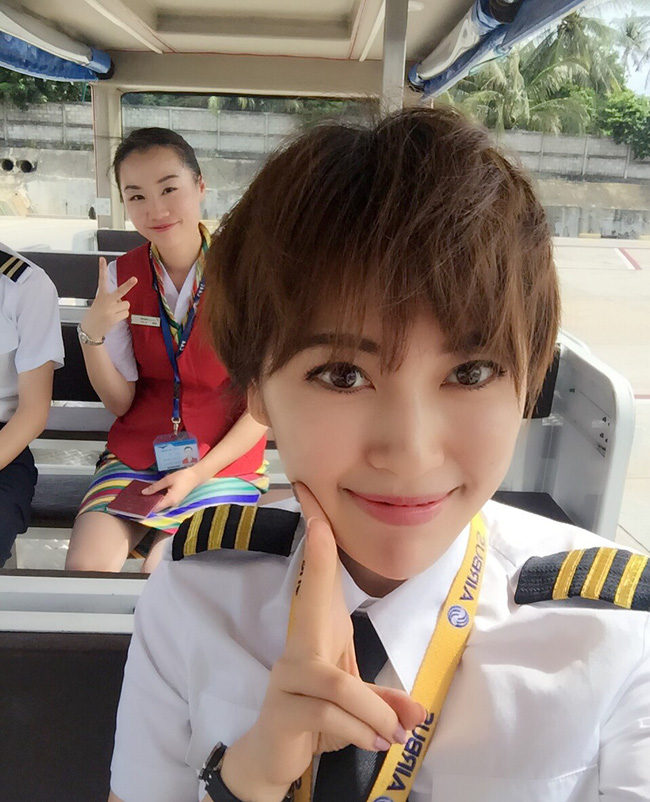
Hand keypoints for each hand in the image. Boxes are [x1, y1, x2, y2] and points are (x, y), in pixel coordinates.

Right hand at [80, 257, 136, 341]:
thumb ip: (110, 299)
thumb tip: (123, 300)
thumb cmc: (95, 316)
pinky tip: (114, 318)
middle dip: (128, 285)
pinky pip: (126, 313)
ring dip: (123, 308)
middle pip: (120, 291)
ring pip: (126, 304)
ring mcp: (110, 310)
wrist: (89, 331)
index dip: (102, 269)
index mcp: (101, 296)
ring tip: (114, 312)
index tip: (102, 259)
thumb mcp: (99, 304)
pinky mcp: (114, 318)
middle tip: (135, 279)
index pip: (101, 280)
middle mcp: (106, 301)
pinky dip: (122, 315)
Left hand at [142, 466, 202, 511]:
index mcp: (170, 500)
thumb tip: (143, 492)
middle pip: (158, 507)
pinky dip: (159, 498)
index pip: (155, 508)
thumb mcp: (167, 480)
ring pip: (161, 504)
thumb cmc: (183, 477)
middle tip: (139, 498)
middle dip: (149, 503)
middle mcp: (172, 504)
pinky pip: (165, 502)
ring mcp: (175, 503)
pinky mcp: (176, 500)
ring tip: (144, 495)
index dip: (146, 507)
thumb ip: (155, 487)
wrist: (196, 476)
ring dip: (154, 500)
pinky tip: (154, 493)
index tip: (138, 503)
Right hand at [220, 483, 425, 800]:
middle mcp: (297, 650)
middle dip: (319, 559)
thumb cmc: (315, 720)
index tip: (317, 509)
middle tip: (317, 520)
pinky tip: (375, 743)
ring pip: (337, 683)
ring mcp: (286, 679)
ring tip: (395, 734)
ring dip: (374, 710)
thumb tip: (418, 713)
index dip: (320, 549)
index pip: (319, 586)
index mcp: (316, 639)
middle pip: (311, 600)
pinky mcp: (282, 711)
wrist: (274, 759)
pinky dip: (360, 730)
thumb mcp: (357, 709)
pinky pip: (328, 714)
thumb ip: (383, 702)